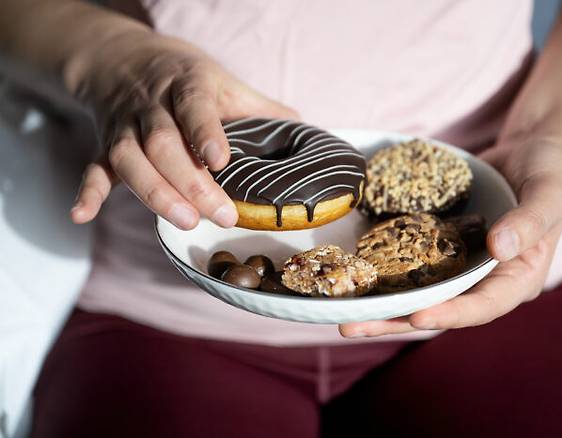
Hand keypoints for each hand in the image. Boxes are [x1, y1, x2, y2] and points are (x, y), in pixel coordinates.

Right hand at [69, 31, 296, 228]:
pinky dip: (88, 191)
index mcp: (186, 84)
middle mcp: (151, 104)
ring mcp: (124, 125)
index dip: (205, 132)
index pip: (194, 106)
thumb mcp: (225, 83)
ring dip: (154, 193)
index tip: (222, 161)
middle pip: (163, 144)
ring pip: (130, 158)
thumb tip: (305, 131)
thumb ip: (262, 108)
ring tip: (183, 221)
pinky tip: (81, 215)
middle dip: (190, 181)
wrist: (124, 59)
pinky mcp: (105, 142)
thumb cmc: (185, 77)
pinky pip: (94, 166)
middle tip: (220, 214)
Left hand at [339, 136, 561, 336]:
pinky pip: (413, 264)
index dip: (451, 314)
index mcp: (518, 279)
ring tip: (343, 315)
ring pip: (421, 292)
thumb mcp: (548, 192)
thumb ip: (530, 220)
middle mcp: (486, 280)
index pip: (483, 305)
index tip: (416, 317)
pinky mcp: (442, 248)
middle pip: (441, 308)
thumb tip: (500, 247)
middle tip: (354, 326)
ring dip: (383, 305)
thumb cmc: (548, 172)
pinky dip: (386, 272)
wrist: (530, 152)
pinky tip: (354, 276)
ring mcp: (461, 266)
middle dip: (398, 320)